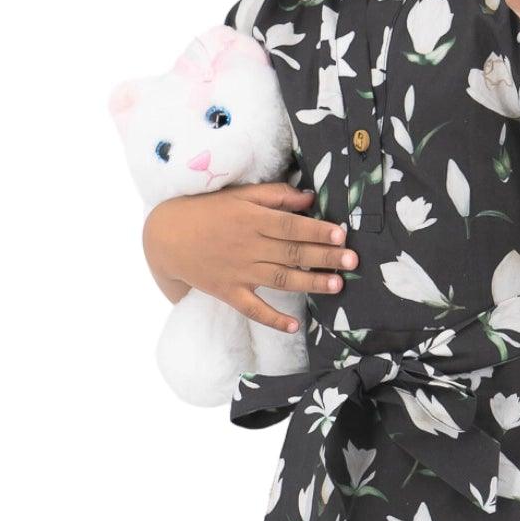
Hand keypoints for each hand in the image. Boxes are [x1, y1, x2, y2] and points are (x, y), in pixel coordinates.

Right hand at [143, 181, 354, 333]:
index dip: (317, 230)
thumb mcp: (240, 195)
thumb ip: (275, 195)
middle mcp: (248, 246)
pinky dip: (273, 318)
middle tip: (352, 260)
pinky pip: (253, 309)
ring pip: (281, 279)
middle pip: (292, 253)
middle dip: (324, 257)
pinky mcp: (229, 292)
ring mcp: (239, 272)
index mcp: (251, 219)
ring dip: (311, 284)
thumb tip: (309, 199)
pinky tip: (293, 326)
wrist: (167, 236)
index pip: (291, 226)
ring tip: (337, 284)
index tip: (341, 234)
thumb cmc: (207, 210)